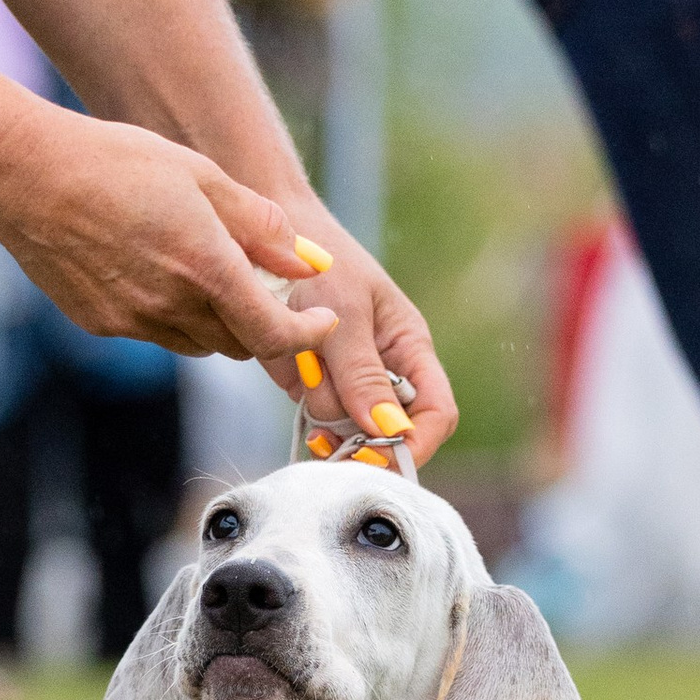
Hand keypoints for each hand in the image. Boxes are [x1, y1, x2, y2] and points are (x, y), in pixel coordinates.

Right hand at [0, 113, 457, 460]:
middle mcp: (171, 304)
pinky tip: (157, 272)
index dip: (306, 334)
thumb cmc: (115, 161)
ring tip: (209, 272)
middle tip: (265, 284)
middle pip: (241, 343)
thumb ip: (260, 224)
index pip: (274, 333)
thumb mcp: (201, 175)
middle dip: (264, 323)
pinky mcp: (101, 323)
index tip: (320, 319)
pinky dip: (175, 316)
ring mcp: (133, 320)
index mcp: (205, 266)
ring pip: (199, 343)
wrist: (25, 175)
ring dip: (219, 322)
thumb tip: (307, 262)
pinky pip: (156, 333)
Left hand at [265, 213, 458, 469]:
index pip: (436, 413)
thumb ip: (362, 372)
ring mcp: (348, 384)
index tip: (377, 456)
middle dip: (364, 439)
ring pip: (349, 432)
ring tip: (306, 367)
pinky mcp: (313, 388)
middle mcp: (385, 374)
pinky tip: (296, 381)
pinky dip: (305, 416)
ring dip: (325, 414)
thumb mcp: (344, 312)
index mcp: (410, 349)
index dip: (416, 443)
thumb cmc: (318, 264)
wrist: (263, 243)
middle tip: (329, 436)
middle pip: (391, 434)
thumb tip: (388, 431)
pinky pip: (317, 423)